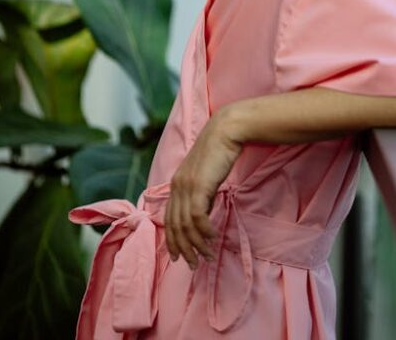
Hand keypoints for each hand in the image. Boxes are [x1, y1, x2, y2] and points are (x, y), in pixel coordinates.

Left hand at [164, 109, 242, 269]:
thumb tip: (202, 214)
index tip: (180, 256)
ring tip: (206, 255)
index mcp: (176, 183)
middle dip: (183, 248)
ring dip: (196, 244)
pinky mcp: (198, 186)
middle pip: (174, 226)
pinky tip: (212, 237)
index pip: (168, 219)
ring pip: (185, 225)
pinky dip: (204, 231)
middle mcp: (177, 186)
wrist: (226, 130)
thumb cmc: (220, 151)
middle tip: (193, 264)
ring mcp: (186, 186)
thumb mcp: (205, 174)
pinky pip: (197, 217)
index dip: (172, 240)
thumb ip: (200, 192)